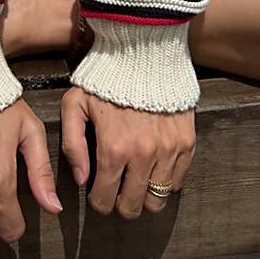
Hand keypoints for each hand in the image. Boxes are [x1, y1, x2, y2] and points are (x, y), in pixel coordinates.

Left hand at [60, 86, 195, 218]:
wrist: (143, 52)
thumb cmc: (106, 77)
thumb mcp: (75, 103)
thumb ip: (72, 144)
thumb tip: (81, 178)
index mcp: (113, 148)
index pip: (105, 199)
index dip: (99, 201)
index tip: (98, 193)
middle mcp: (143, 155)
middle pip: (133, 207)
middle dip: (121, 204)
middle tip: (117, 191)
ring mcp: (168, 150)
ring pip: (157, 199)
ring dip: (144, 195)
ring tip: (136, 181)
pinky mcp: (186, 142)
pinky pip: (178, 181)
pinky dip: (166, 181)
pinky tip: (154, 167)